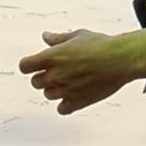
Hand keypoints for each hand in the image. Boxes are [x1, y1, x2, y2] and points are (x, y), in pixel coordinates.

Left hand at [19, 29, 135, 113]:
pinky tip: (74, 95)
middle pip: (35, 82)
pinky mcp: (77, 102)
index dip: (29, 65)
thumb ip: (58, 39)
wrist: (121, 60)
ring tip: (70, 82)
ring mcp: (65, 90)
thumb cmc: (101, 45)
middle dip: (44, 77)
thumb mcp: (77, 36)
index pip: (24, 66)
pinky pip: (62, 109)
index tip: (37, 64)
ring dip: (55, 90)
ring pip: (48, 95)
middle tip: (59, 72)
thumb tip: (45, 37)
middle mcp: (54, 75)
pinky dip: (65, 104)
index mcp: (50, 57)